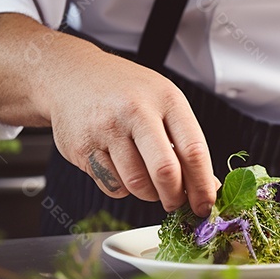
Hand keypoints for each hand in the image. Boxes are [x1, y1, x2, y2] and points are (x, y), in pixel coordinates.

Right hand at [45, 48, 217, 215]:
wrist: (72, 74)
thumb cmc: (124, 90)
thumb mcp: (163, 101)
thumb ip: (185, 141)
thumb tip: (208, 186)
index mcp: (166, 99)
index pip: (194, 150)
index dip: (203, 185)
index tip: (206, 204)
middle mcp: (137, 111)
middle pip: (165, 171)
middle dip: (175, 197)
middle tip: (177, 204)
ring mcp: (108, 129)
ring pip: (137, 184)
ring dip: (149, 194)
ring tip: (148, 183)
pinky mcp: (83, 147)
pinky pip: (112, 185)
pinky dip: (122, 188)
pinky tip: (121, 170)